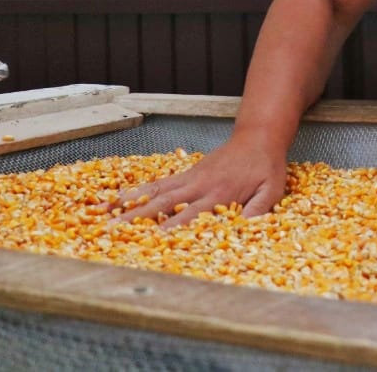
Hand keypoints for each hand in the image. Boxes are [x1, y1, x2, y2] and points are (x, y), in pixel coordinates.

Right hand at [111, 132, 287, 228]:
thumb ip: (258, 210)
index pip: (190, 214)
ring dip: (130, 204)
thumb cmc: (266, 167)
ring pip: (155, 192)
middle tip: (112, 232)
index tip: (151, 241)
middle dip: (138, 219)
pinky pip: (159, 184)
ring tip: (105, 215)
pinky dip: (138, 191)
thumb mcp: (271, 190)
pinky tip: (119, 198)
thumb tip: (245, 230)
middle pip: (164, 204)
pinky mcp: (186, 173)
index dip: (171, 228)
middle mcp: (199, 186)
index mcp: (219, 194)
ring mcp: (190, 178)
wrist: (258, 136)